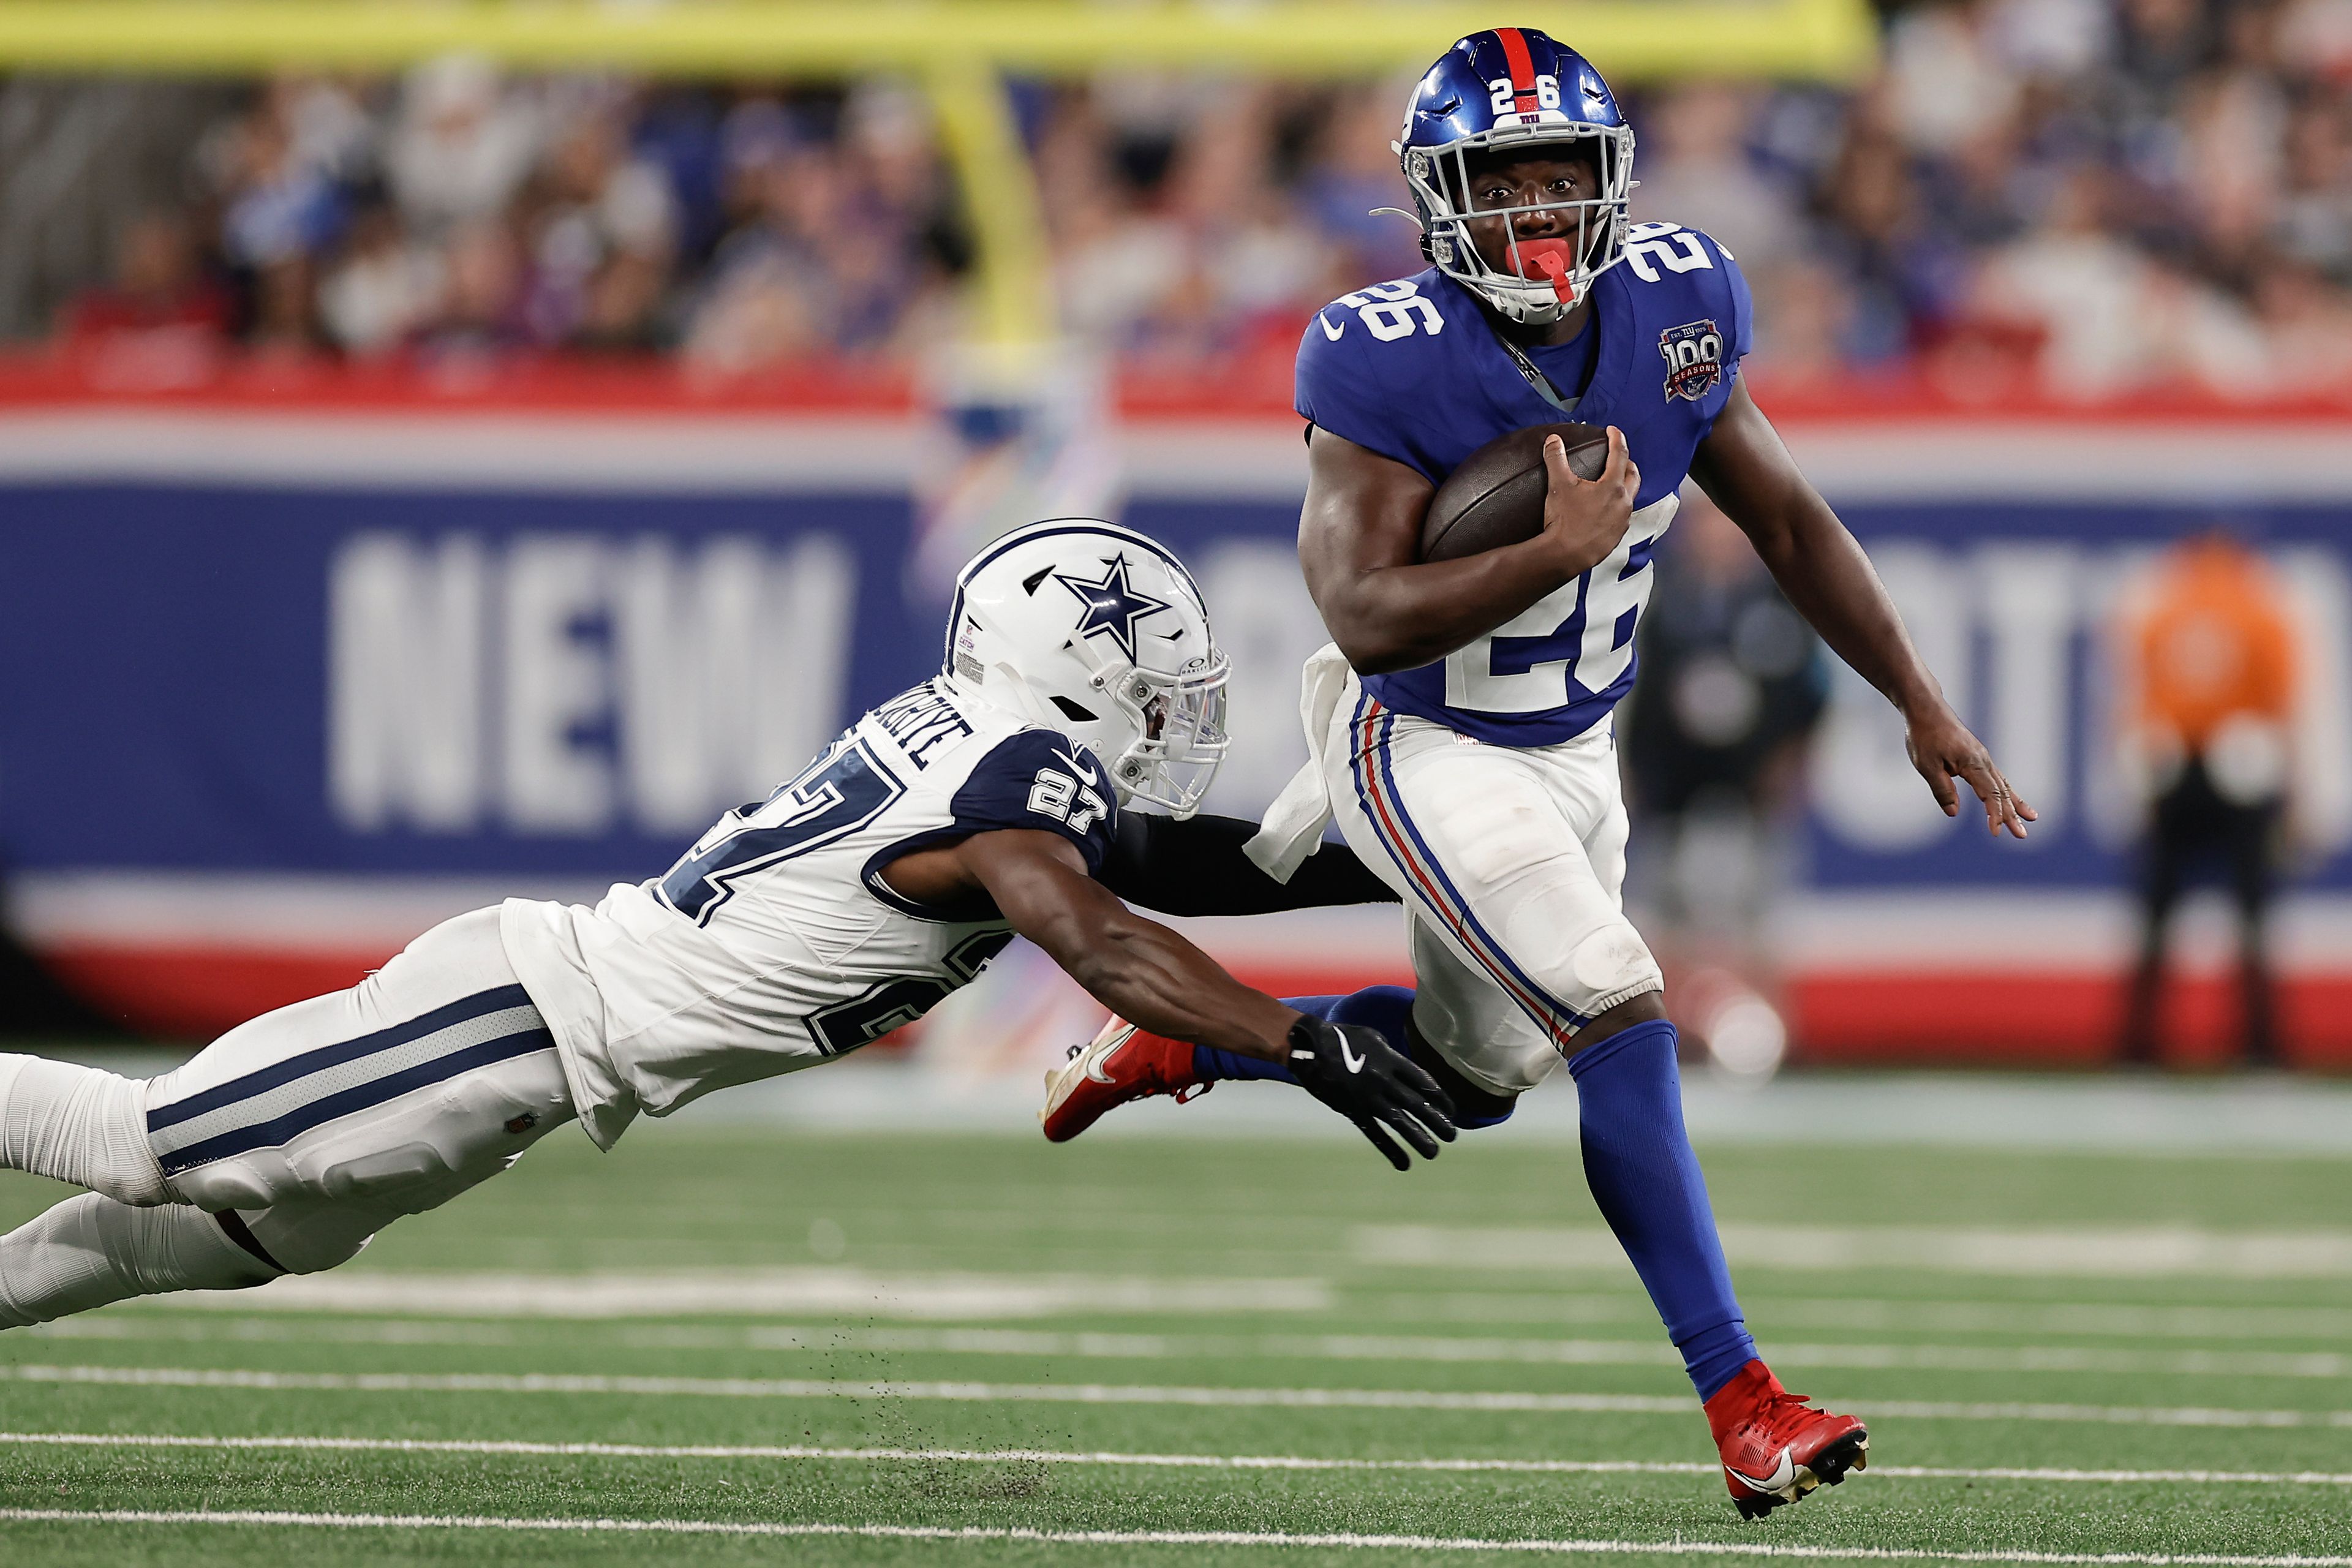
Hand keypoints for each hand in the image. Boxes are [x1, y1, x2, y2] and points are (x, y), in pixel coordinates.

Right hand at [1287, 1017, 1457, 1169]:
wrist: (1309, 1047)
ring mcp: (1368, 1097)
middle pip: (1418, 1104)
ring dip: (1420, 1138)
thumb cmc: (1341, 1037)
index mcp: (1391, 1060)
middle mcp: (1384, 1080)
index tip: (1451, 1111)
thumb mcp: (1372, 1036)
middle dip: (1438, 1121)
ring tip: (1434, 1152)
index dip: (1441, 1098)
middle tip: (1451, 1135)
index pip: (1425, 1082)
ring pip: (1400, 1121)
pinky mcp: (1353, 1110)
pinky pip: (1374, 1133)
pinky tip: (1404, 1163)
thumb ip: (1391, 1053)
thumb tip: (1403, 1067)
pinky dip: (1390, 1149)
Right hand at [1540, 425, 1638, 579]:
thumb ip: (1556, 458)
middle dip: (1628, 463)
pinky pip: (1622, 517)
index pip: (1619, 454)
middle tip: (1620, 457)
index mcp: (1613, 486)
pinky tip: (1606, 510)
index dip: (1616, 439)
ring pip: (1630, 498)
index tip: (1612, 431)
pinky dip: (1618, 508)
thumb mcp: (1558, 485)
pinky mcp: (1616, 536)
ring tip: (1614, 483)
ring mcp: (1622, 521)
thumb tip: (1553, 440)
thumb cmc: (1564, 520)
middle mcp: (1623, 502)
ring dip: (1625, 487)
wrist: (1566, 555)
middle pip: (1633, 476)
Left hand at [1906, 705, 2036, 839]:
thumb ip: (1942, 789)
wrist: (1926, 709)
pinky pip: (1996, 777)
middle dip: (2012, 815)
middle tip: (2022, 835)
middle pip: (2002, 792)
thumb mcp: (1927, 765)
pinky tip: (2012, 799)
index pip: (1990, 794)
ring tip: (2031, 818)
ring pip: (2003, 784)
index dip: (1995, 815)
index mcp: (1972, 763)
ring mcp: (1982, 758)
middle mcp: (1983, 760)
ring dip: (2015, 803)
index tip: (1996, 833)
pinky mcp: (1977, 757)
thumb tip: (1954, 812)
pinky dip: (2006, 790)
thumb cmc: (1924, 736)